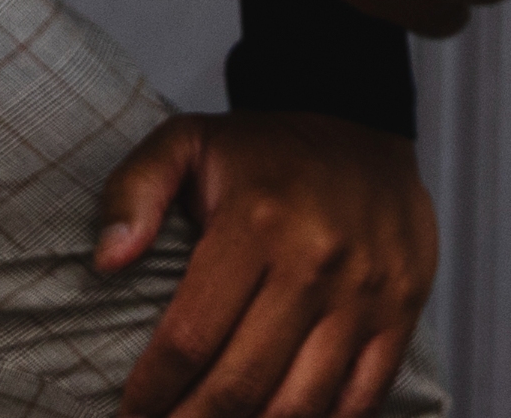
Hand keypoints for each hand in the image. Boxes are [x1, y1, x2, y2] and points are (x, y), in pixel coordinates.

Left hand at [94, 111, 432, 417]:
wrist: (362, 122)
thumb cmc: (264, 149)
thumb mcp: (185, 141)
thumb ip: (134, 191)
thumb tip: (107, 260)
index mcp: (255, 221)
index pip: (189, 340)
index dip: (151, 393)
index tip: (131, 414)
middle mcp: (314, 261)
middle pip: (240, 386)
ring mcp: (365, 291)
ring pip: (300, 406)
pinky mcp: (402, 308)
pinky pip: (362, 399)